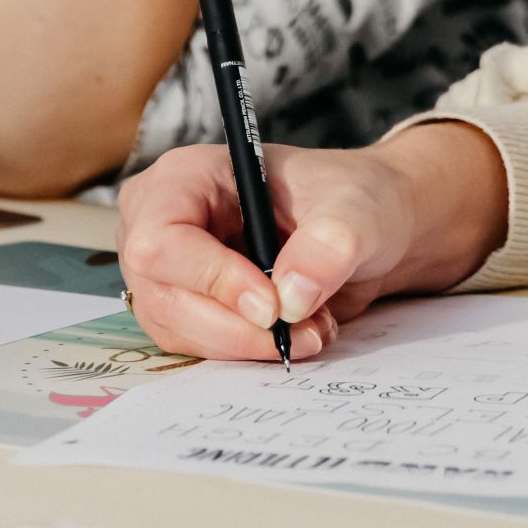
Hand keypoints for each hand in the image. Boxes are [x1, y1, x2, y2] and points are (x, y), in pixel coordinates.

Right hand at [116, 122, 509, 361]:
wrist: (366, 230)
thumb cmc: (352, 200)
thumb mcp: (354, 210)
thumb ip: (328, 245)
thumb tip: (291, 298)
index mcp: (186, 177)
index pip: (161, 240)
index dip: (210, 279)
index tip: (271, 306)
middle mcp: (161, 223)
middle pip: (164, 296)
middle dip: (238, 327)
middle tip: (304, 331)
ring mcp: (170, 271)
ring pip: (180, 331)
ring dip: (249, 344)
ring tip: (312, 328)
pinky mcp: (188, 308)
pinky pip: (201, 347)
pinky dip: (250, 351)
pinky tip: (296, 332)